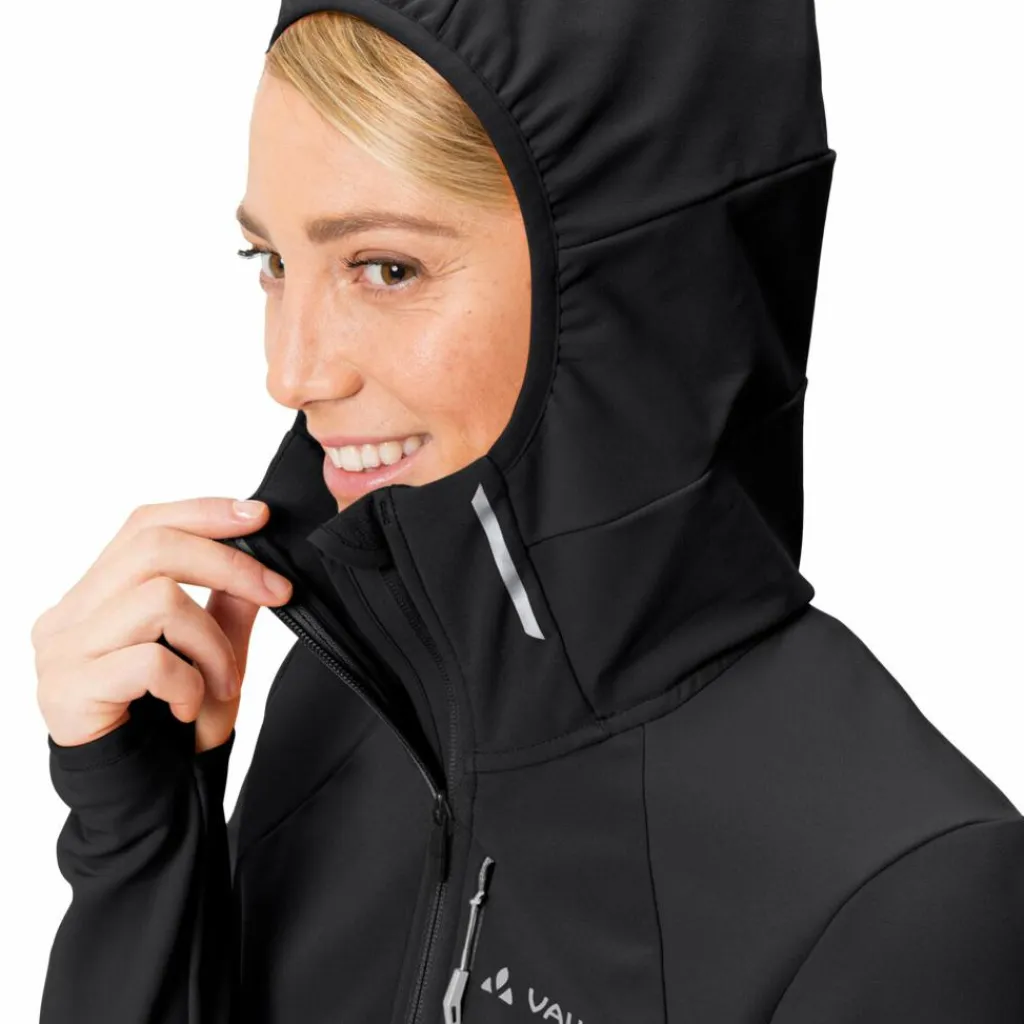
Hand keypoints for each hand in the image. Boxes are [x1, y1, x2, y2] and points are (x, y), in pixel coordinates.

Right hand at [32, 497, 292, 754]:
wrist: (145, 808)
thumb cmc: (172, 731)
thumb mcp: (214, 657)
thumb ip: (228, 607)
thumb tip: (259, 553)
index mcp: (95, 597)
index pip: (143, 525)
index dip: (203, 512)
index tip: (260, 516)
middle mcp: (68, 616)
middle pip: (152, 547)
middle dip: (230, 564)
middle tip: (280, 593)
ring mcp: (61, 652)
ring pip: (158, 598)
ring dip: (213, 642)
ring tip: (223, 683)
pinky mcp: (67, 691)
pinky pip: (149, 659)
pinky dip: (189, 682)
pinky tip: (189, 709)